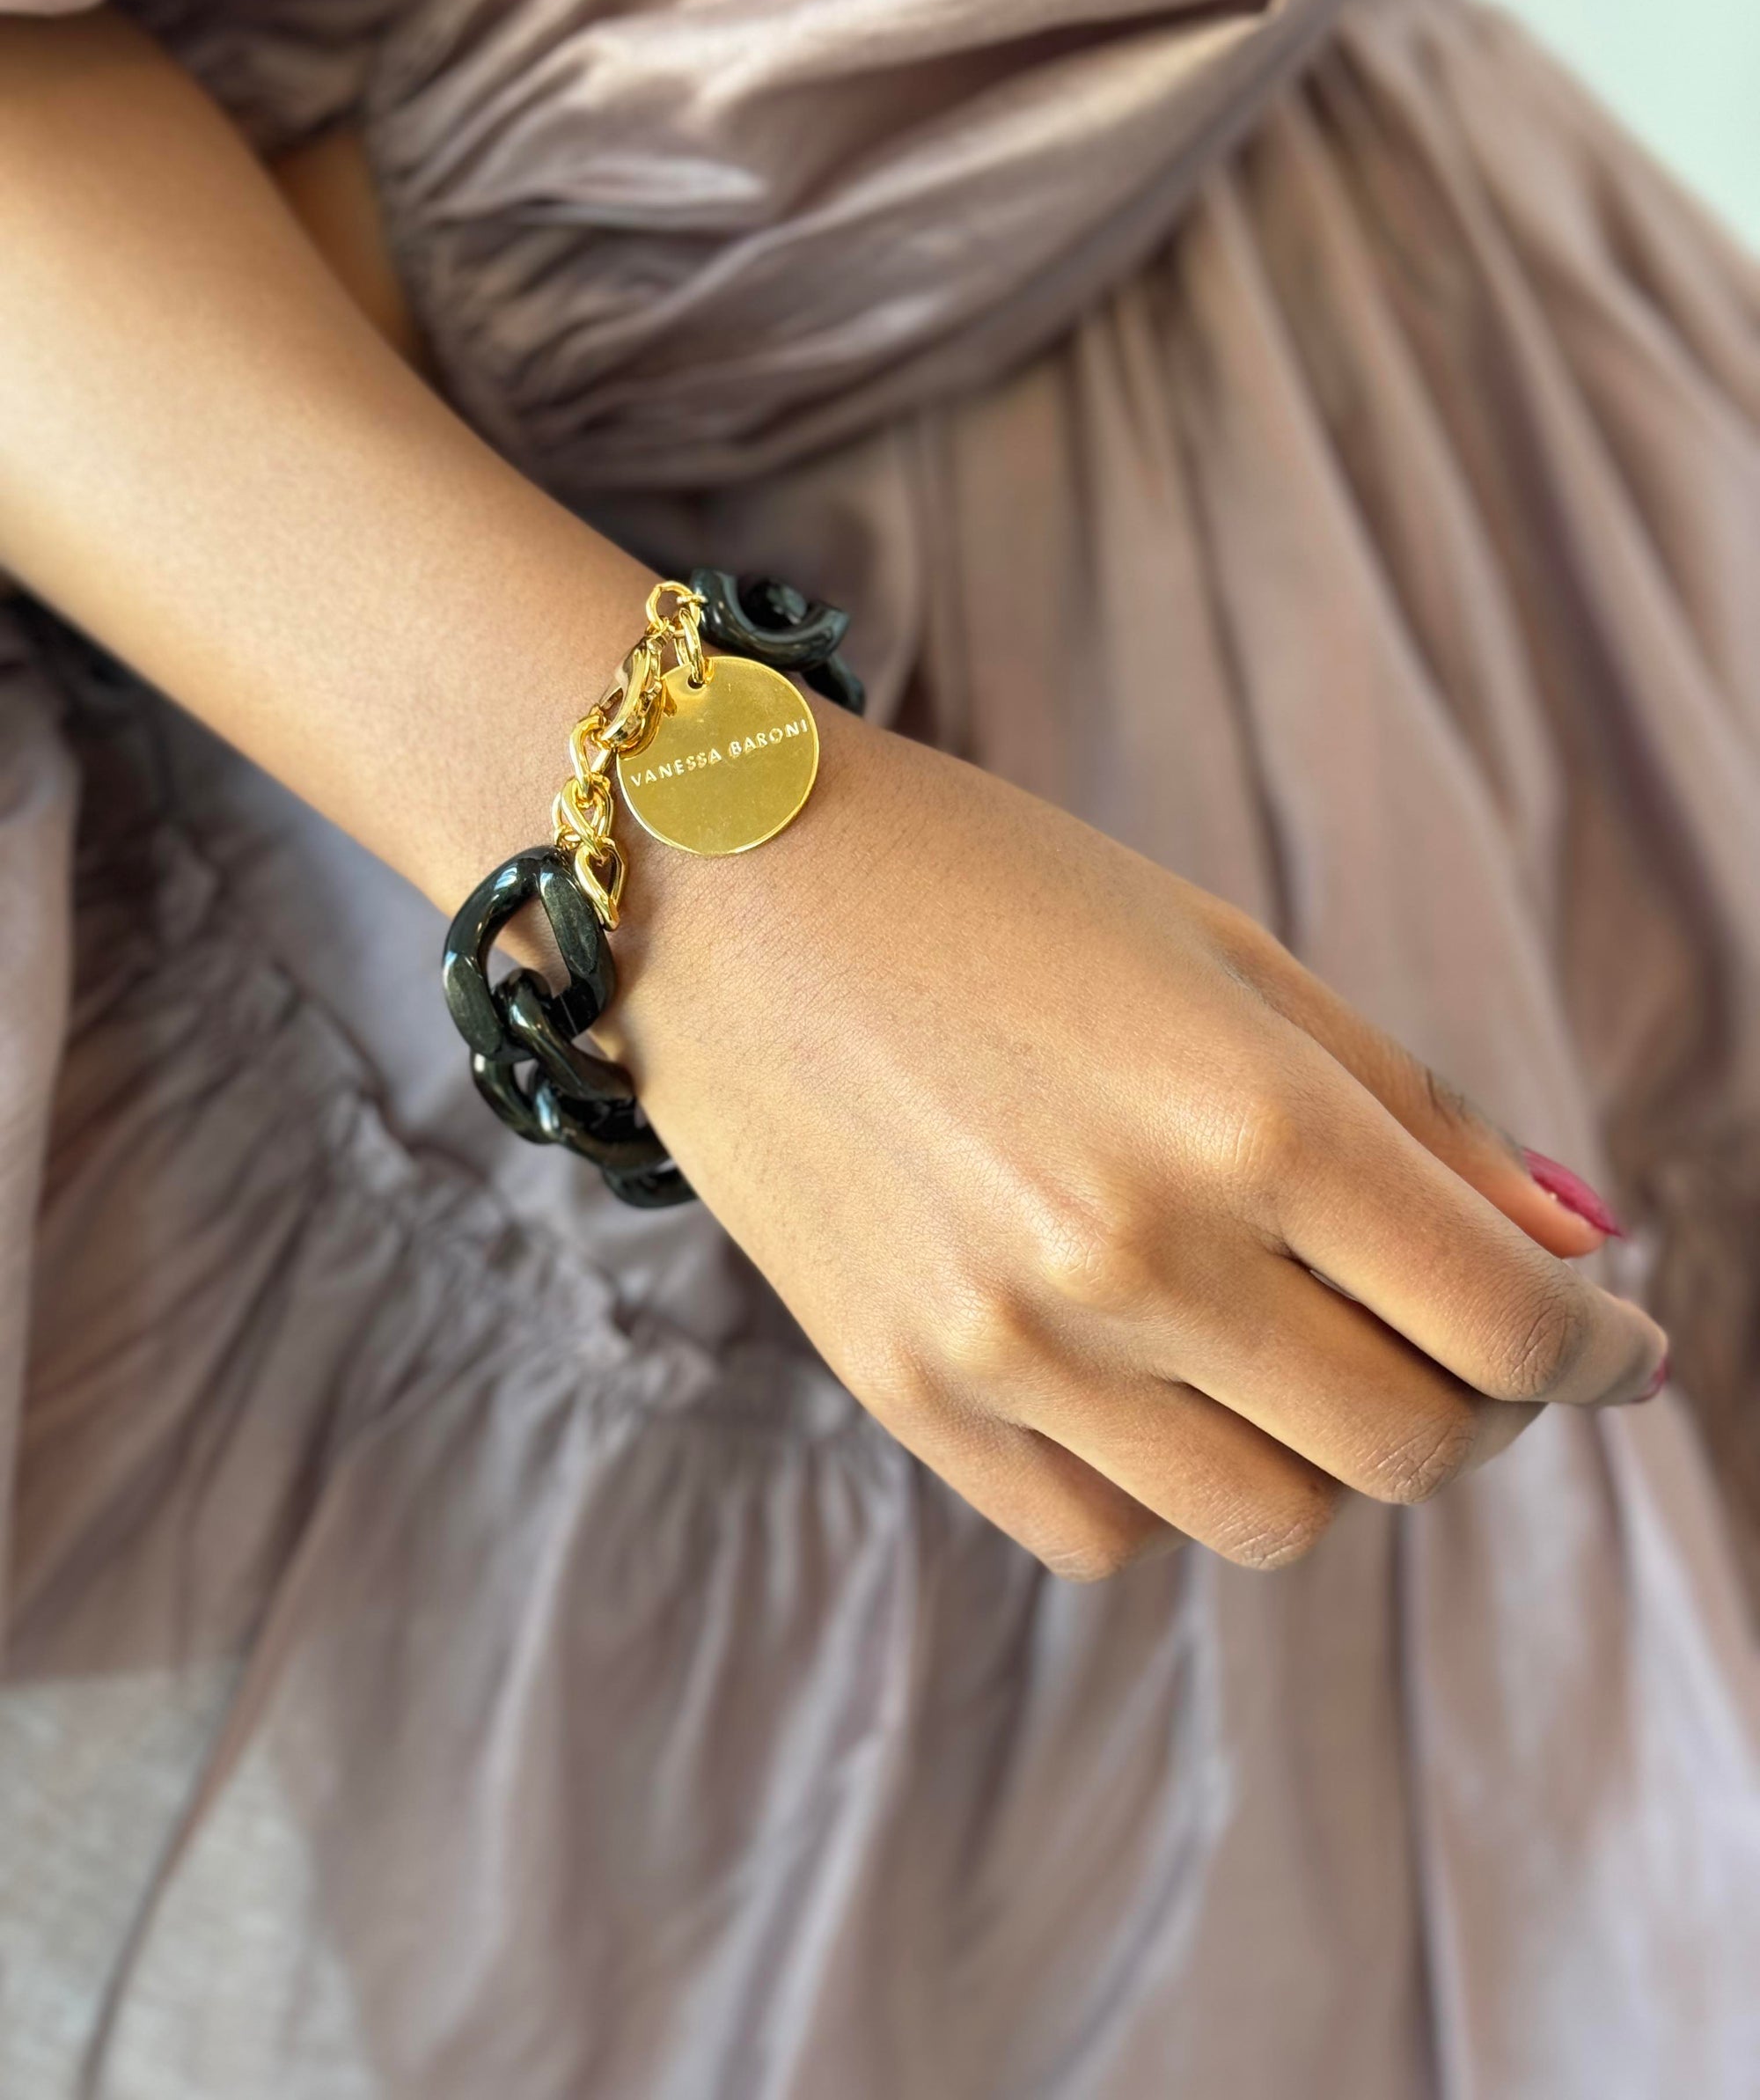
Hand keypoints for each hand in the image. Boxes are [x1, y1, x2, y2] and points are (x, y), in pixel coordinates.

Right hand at [604, 702, 1665, 1577]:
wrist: (723, 889)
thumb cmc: (993, 887)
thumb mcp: (1229, 959)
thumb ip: (1416, 1119)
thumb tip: (1579, 1252)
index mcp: (1248, 1116)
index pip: (1504, 1318)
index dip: (1596, 1348)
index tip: (1610, 1343)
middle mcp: (1137, 1254)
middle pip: (1407, 1446)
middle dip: (1473, 1403)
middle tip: (1444, 1332)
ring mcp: (1012, 1347)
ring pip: (1269, 1520)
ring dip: (1319, 1450)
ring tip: (1278, 1343)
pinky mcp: (908, 1398)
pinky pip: (1105, 1536)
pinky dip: (1163, 1479)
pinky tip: (1138, 1371)